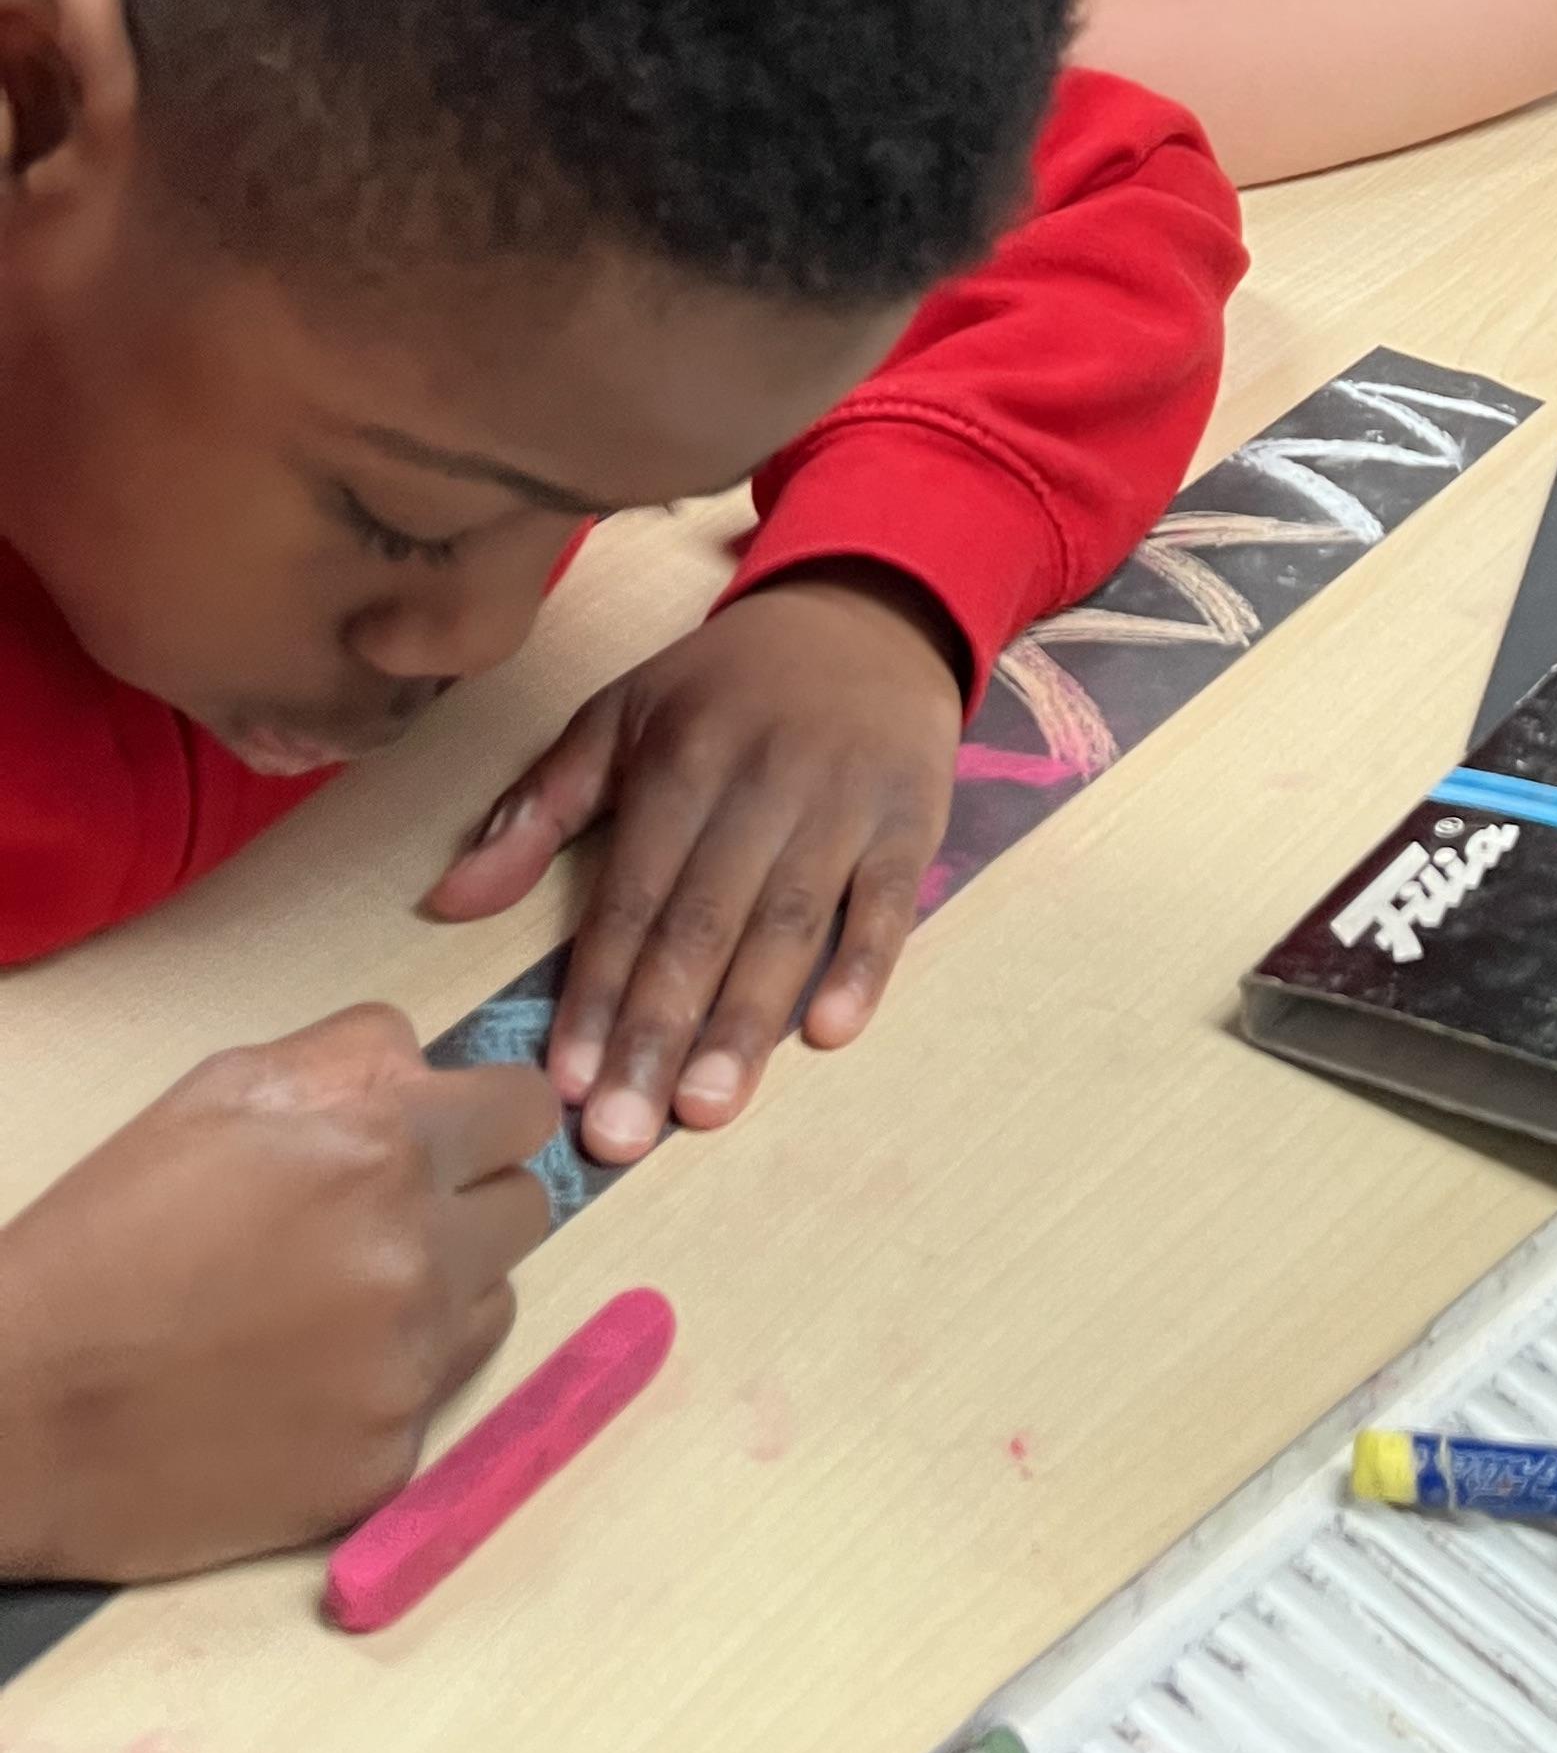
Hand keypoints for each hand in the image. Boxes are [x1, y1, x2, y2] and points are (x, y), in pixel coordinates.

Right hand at [0, 1007, 551, 1582]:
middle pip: (526, 1207)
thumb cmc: (103, 1240)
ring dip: (442, 1291)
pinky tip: (301, 1381)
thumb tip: (429, 1062)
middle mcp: (418, 1255)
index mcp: (385, 1147)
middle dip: (468, 1202)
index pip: (527, 1109)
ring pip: (494, 1301)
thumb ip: (351, 1056)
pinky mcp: (387, 1460)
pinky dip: (387, 1382)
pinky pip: (434, 1395)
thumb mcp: (219, 1093)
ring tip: (332, 1303)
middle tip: (380, 1223)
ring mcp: (408, 1367)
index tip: (451, 1138)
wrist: (17, 1413)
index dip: (487, 1119)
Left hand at [424, 570, 966, 1166]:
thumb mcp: (621, 718)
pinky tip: (830, 1033)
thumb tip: (448, 901)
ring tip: (705, 1109)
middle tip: (621, 1134)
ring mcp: (842, 801)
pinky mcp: (912, 818)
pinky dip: (864, 965)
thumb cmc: (725, 688)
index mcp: (679, 759)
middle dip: (657, 1033)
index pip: (630, 895)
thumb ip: (537, 810)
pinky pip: (888, 901)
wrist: (866, 618)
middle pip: (702, 924)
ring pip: (788, 925)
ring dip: (745, 1023)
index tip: (566, 1081)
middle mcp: (760, 782)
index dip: (597, 991)